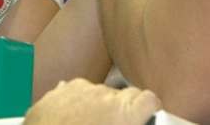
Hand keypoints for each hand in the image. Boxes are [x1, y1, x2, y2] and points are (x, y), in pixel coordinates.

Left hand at [24, 78, 160, 124]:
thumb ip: (127, 123)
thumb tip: (134, 122)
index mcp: (123, 113)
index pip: (149, 99)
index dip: (149, 109)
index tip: (147, 116)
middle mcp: (105, 94)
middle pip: (122, 95)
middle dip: (121, 109)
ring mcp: (80, 89)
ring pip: (98, 93)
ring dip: (97, 106)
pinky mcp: (60, 90)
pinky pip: (75, 92)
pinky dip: (76, 104)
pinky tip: (69, 121)